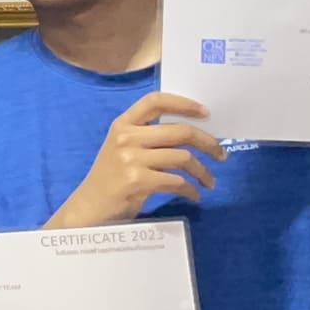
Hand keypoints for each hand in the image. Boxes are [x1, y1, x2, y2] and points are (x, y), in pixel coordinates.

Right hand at [50, 93, 224, 228]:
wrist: (89, 207)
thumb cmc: (111, 178)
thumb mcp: (124, 150)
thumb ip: (149, 138)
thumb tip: (192, 134)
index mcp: (122, 125)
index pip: (155, 101)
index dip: (183, 104)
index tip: (206, 112)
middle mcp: (126, 138)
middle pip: (179, 131)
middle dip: (207, 143)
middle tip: (220, 154)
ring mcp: (130, 159)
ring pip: (183, 158)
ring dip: (202, 172)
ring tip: (208, 182)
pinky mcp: (137, 181)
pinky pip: (177, 181)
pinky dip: (191, 190)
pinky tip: (194, 195)